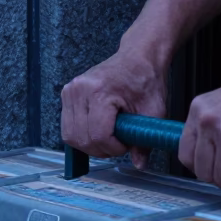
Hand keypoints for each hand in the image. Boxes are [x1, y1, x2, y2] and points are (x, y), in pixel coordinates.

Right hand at [61, 47, 167, 167]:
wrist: (137, 57)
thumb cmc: (146, 79)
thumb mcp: (154, 111)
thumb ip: (144, 140)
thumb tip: (139, 163)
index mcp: (100, 91)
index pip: (98, 135)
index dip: (113, 148)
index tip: (125, 145)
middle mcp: (80, 90)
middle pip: (81, 139)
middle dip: (101, 149)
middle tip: (118, 143)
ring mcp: (70, 91)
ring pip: (70, 136)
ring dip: (89, 144)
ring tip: (108, 137)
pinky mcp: (67, 93)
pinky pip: (68, 127)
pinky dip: (81, 134)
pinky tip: (98, 129)